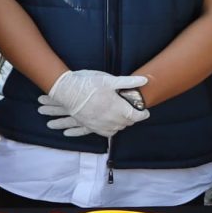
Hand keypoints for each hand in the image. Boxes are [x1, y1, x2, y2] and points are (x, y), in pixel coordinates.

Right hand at [36, 70, 150, 138]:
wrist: (67, 92)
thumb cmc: (87, 84)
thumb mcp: (108, 80)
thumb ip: (128, 82)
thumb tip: (144, 80)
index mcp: (118, 108)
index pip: (137, 116)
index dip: (143, 113)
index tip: (144, 110)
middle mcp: (111, 119)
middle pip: (128, 122)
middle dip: (132, 117)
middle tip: (131, 109)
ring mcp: (101, 124)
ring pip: (119, 128)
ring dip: (122, 123)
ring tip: (121, 115)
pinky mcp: (92, 126)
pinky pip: (107, 133)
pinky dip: (112, 129)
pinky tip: (111, 123)